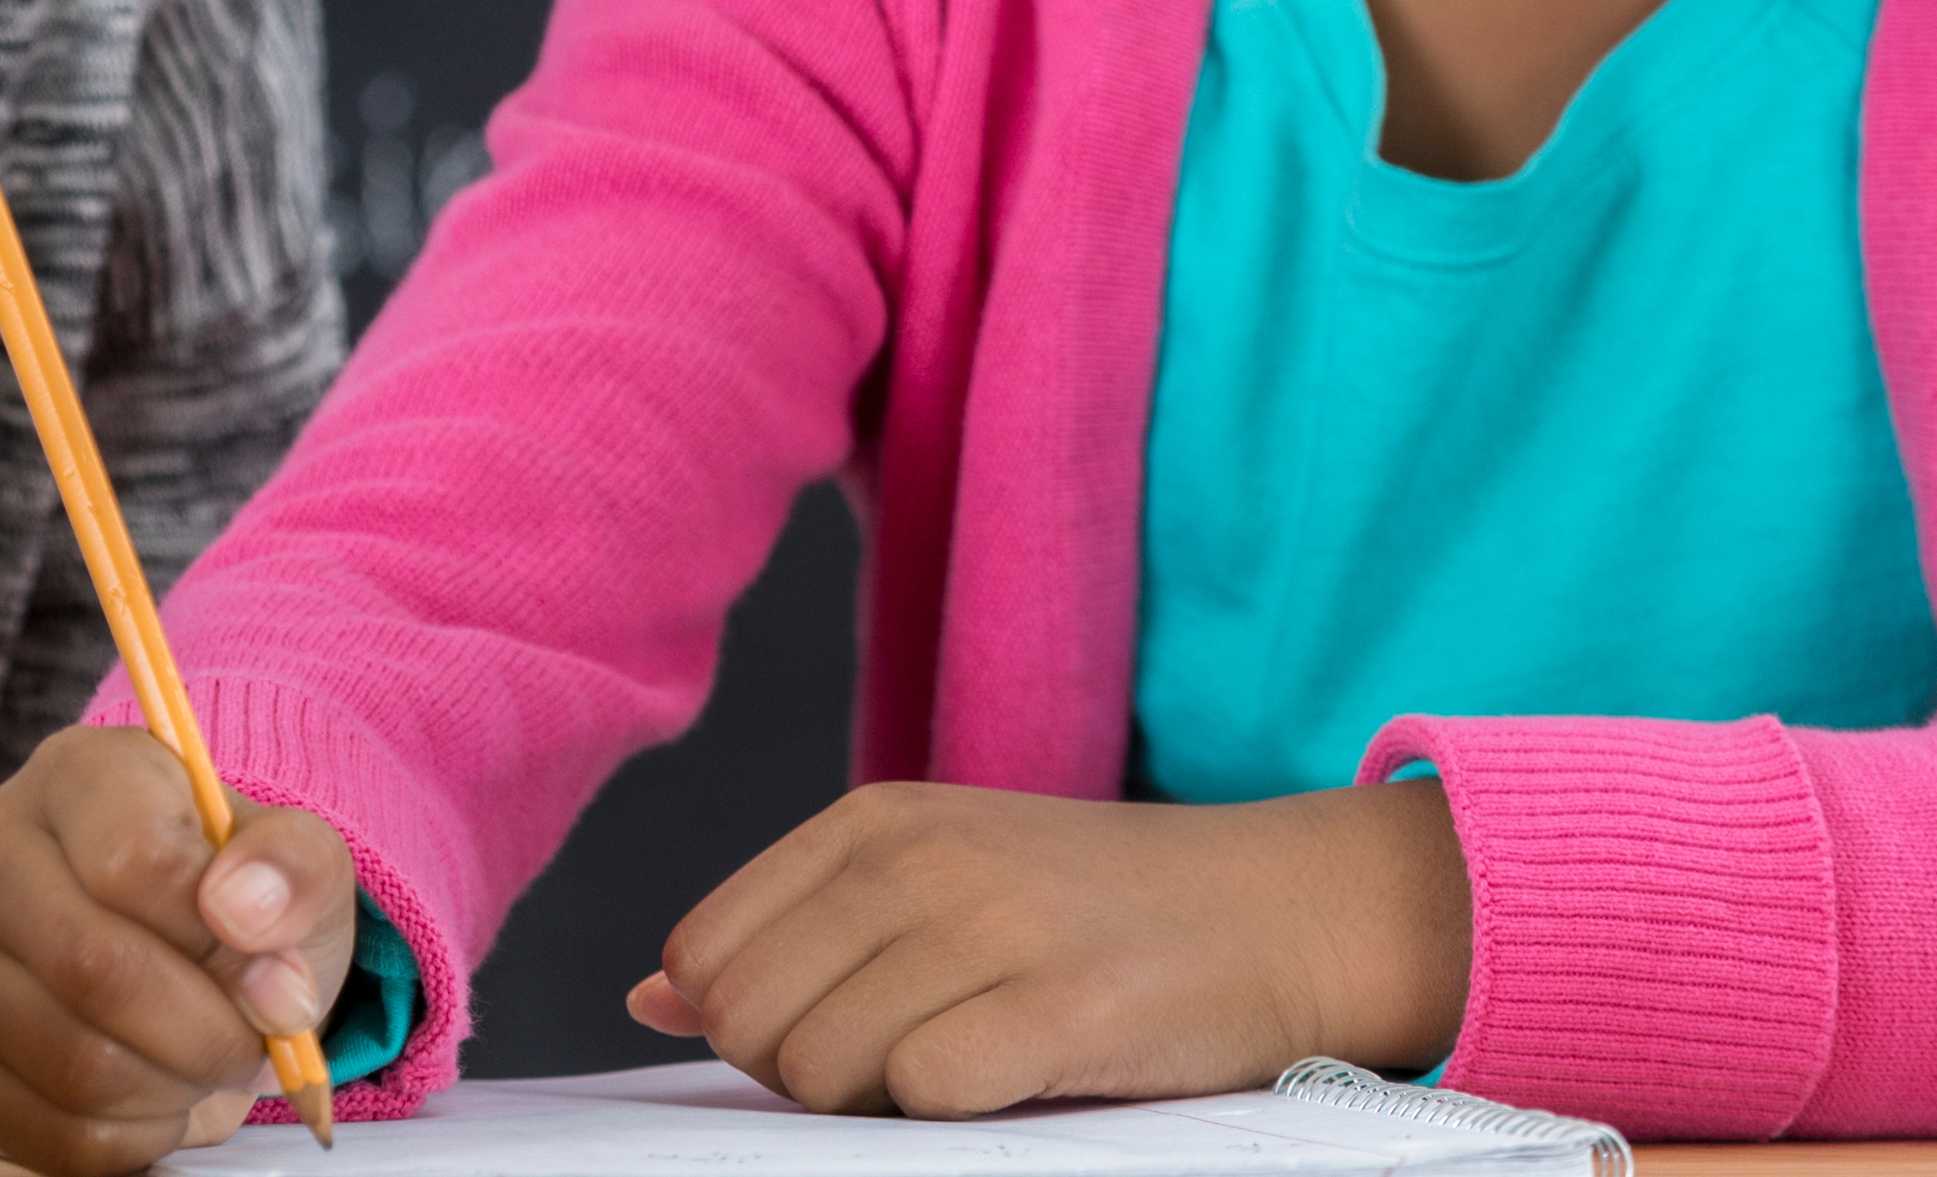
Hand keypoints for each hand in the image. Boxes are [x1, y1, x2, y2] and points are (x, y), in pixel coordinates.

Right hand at [0, 722, 360, 1174]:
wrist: (183, 950)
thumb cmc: (236, 895)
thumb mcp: (294, 862)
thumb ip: (293, 869)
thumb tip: (243, 913)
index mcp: (76, 776)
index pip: (134, 860)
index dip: (223, 941)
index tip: (273, 970)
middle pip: (93, 968)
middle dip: (205, 1031)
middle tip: (251, 1039)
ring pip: (71, 1064)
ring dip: (173, 1088)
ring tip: (203, 1059)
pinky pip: (47, 1133)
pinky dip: (130, 1135)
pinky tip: (156, 1093)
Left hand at [623, 781, 1467, 1120]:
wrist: (1285, 909)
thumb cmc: (1098, 912)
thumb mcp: (937, 881)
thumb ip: (793, 933)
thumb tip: (651, 994)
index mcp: (874, 823)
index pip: (707, 953)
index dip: (747, 1024)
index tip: (837, 1030)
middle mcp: (918, 860)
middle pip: (749, 1021)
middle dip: (803, 1076)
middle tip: (904, 1062)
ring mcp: (990, 928)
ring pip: (821, 1069)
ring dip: (879, 1105)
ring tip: (968, 1066)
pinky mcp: (1061, 1007)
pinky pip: (925, 1095)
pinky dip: (951, 1113)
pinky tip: (1015, 1081)